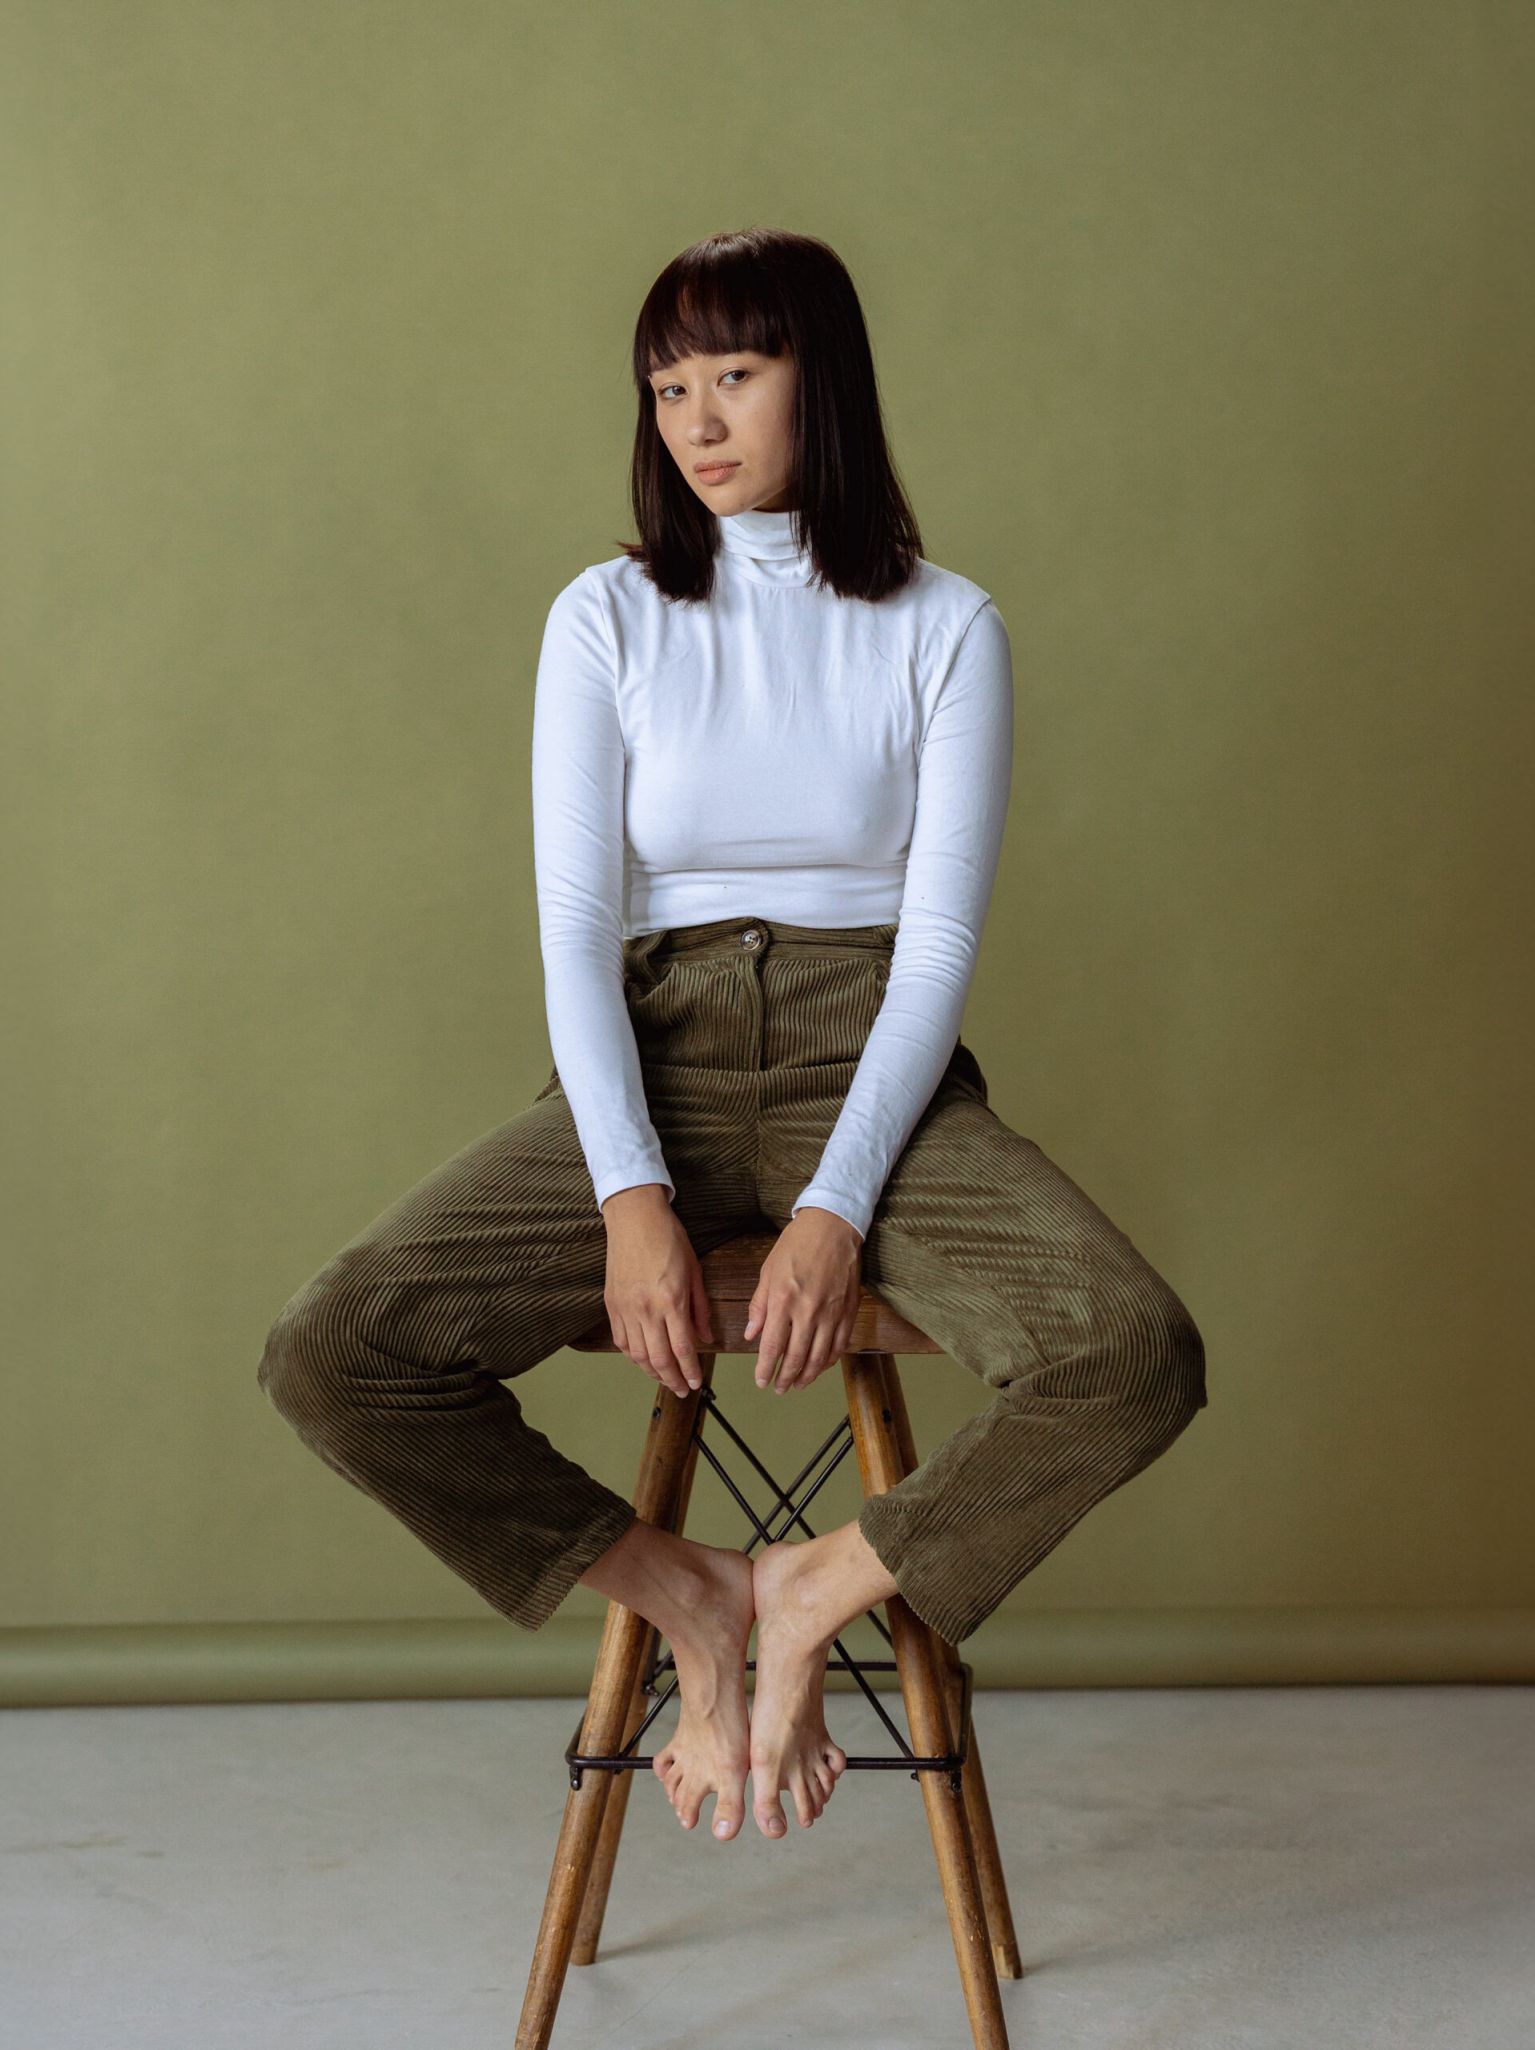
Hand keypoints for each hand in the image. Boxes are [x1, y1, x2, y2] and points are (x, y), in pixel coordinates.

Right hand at [601, 1185, 715, 1398]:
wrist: (634, 1217)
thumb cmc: (668, 1237)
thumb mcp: (694, 1270)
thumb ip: (700, 1308)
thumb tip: (707, 1337)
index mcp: (671, 1299)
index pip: (682, 1348)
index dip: (690, 1371)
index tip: (696, 1383)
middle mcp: (646, 1308)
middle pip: (659, 1359)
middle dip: (673, 1380)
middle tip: (683, 1390)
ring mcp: (625, 1307)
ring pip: (637, 1355)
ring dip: (652, 1373)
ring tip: (665, 1379)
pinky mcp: (611, 1304)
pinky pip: (620, 1340)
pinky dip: (632, 1356)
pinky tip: (643, 1360)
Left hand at [744, 1208, 863, 1393]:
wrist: (833, 1226)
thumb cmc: (797, 1244)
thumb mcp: (768, 1270)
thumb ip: (759, 1306)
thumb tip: (751, 1334)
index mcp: (783, 1300)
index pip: (773, 1346)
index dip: (766, 1369)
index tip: (761, 1381)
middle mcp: (808, 1311)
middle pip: (796, 1357)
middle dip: (786, 1378)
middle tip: (779, 1388)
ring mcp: (831, 1312)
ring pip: (820, 1356)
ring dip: (808, 1375)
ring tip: (798, 1384)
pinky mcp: (848, 1310)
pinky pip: (840, 1344)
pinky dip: (830, 1360)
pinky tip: (821, 1366)